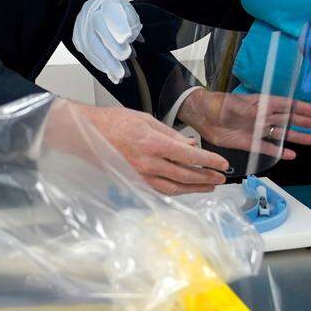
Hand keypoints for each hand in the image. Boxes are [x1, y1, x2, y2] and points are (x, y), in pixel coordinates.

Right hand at [72, 0, 140, 82]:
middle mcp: (88, 14)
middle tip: (125, 58)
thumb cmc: (114, 10)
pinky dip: (100, 65)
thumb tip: (137, 39)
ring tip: (120, 75)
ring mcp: (80, 27)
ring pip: (91, 47)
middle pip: (97, 33)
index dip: (117, 26)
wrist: (94, 8)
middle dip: (111, 49)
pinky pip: (87, 54)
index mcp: (104, 2)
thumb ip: (132, 21)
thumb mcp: (126, 9)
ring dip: (106, 63)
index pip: (110, 13)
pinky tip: (111, 74)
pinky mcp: (77, 40)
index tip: (126, 38)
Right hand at [75, 103, 229, 194]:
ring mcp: (141, 175)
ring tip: (209, 186)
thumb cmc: (115, 122)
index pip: (189, 155)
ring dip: (194, 188)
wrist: (88, 134)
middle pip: (185, 175)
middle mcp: (149, 163)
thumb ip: (171, 134)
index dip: (209, 160)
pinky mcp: (135, 182)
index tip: (223, 163)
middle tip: (221, 177)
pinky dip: (176, 191)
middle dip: (206, 177)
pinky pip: (160, 190)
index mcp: (154, 144)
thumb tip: (190, 143)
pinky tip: (186, 189)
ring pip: (174, 187)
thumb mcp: (147, 120)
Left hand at [176, 88, 310, 159]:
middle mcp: (263, 116)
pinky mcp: (249, 142)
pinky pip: (268, 147)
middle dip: (306, 122)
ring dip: (298, 136)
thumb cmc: (218, 105)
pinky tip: (292, 155)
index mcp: (261, 103)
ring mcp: (257, 129)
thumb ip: (249, 111)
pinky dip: (280, 151)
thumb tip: (264, 115)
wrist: (201, 116)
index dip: (303, 108)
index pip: (287, 105)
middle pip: (289, 119)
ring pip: (282, 133)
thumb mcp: (233, 105)